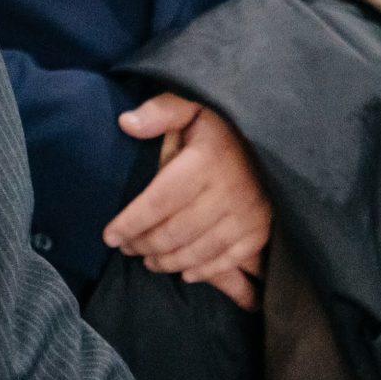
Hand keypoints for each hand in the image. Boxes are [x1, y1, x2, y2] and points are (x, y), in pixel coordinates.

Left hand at [104, 93, 271, 311]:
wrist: (271, 139)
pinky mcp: (259, 230)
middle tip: (126, 248)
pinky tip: (184, 273)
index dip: (131, 223)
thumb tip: (126, 123)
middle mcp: (229, 189)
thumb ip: (159, 111)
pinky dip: (203, 271)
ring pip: (197, 250)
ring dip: (167, 261)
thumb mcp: (190, 107)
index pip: (159, 201)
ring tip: (148, 260)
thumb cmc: (218, 127)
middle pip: (175, 231)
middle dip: (144, 244)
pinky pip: (226, 260)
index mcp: (206, 158)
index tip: (109, 236)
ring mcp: (247, 213)